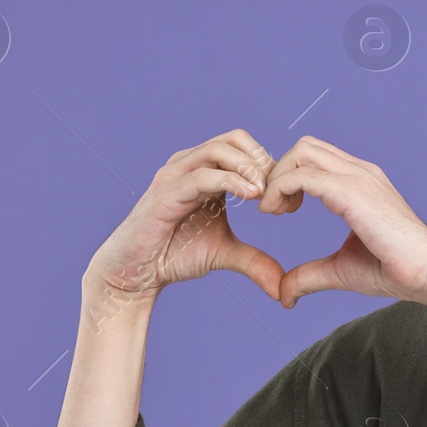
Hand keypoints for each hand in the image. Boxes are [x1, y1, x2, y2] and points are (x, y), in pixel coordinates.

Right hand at [85, 130, 285, 309]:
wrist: (136, 273)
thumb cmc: (175, 254)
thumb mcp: (224, 254)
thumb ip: (255, 261)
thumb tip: (283, 287)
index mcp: (207, 171)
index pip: (245, 148)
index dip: (271, 167)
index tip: (290, 197)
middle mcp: (190, 165)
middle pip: (235, 138)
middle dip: (263, 161)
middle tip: (280, 192)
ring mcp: (175, 175)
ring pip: (218, 149)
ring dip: (249, 167)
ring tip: (264, 193)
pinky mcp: (165, 193)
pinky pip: (200, 176)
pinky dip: (229, 181)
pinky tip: (250, 196)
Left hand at [258, 134, 426, 308]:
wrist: (426, 272)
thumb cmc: (394, 270)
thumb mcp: (340, 270)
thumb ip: (309, 276)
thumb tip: (285, 294)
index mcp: (361, 182)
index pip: (316, 157)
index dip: (290, 178)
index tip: (283, 209)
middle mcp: (359, 172)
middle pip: (304, 147)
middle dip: (279, 172)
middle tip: (276, 208)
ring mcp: (357, 177)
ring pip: (301, 153)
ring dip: (277, 178)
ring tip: (274, 210)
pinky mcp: (351, 191)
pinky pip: (302, 175)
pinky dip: (279, 189)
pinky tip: (276, 212)